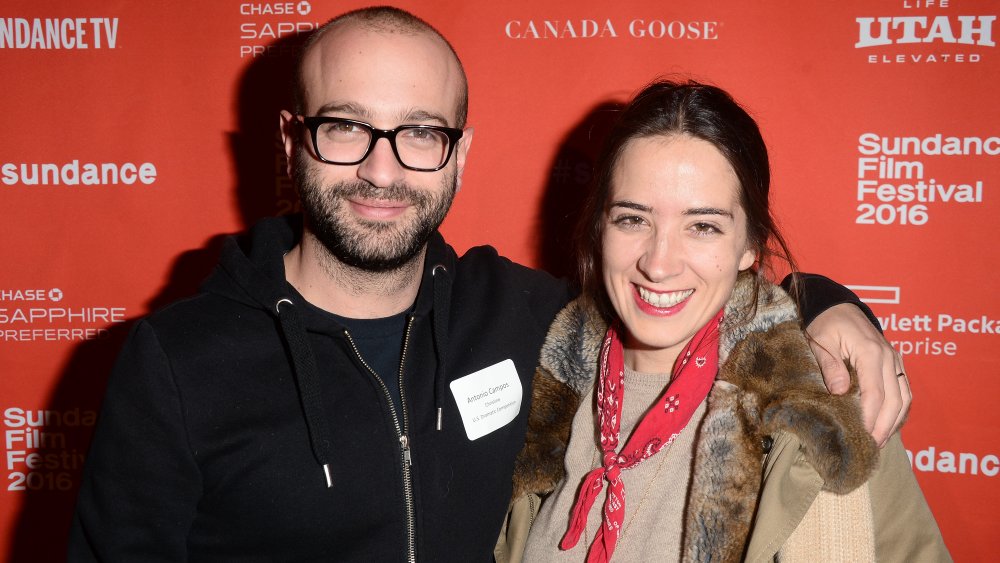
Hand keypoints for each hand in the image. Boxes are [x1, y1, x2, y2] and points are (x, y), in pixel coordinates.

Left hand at [805, 303, 909, 446]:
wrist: (835, 304)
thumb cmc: (824, 323)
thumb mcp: (820, 342)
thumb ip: (831, 366)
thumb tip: (841, 392)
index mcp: (871, 352)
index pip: (876, 394)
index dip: (871, 418)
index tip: (863, 437)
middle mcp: (888, 356)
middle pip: (895, 399)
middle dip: (885, 426)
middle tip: (872, 446)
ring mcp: (894, 358)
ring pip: (904, 396)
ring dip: (895, 420)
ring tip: (881, 440)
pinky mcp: (893, 361)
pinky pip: (903, 388)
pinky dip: (899, 408)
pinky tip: (889, 423)